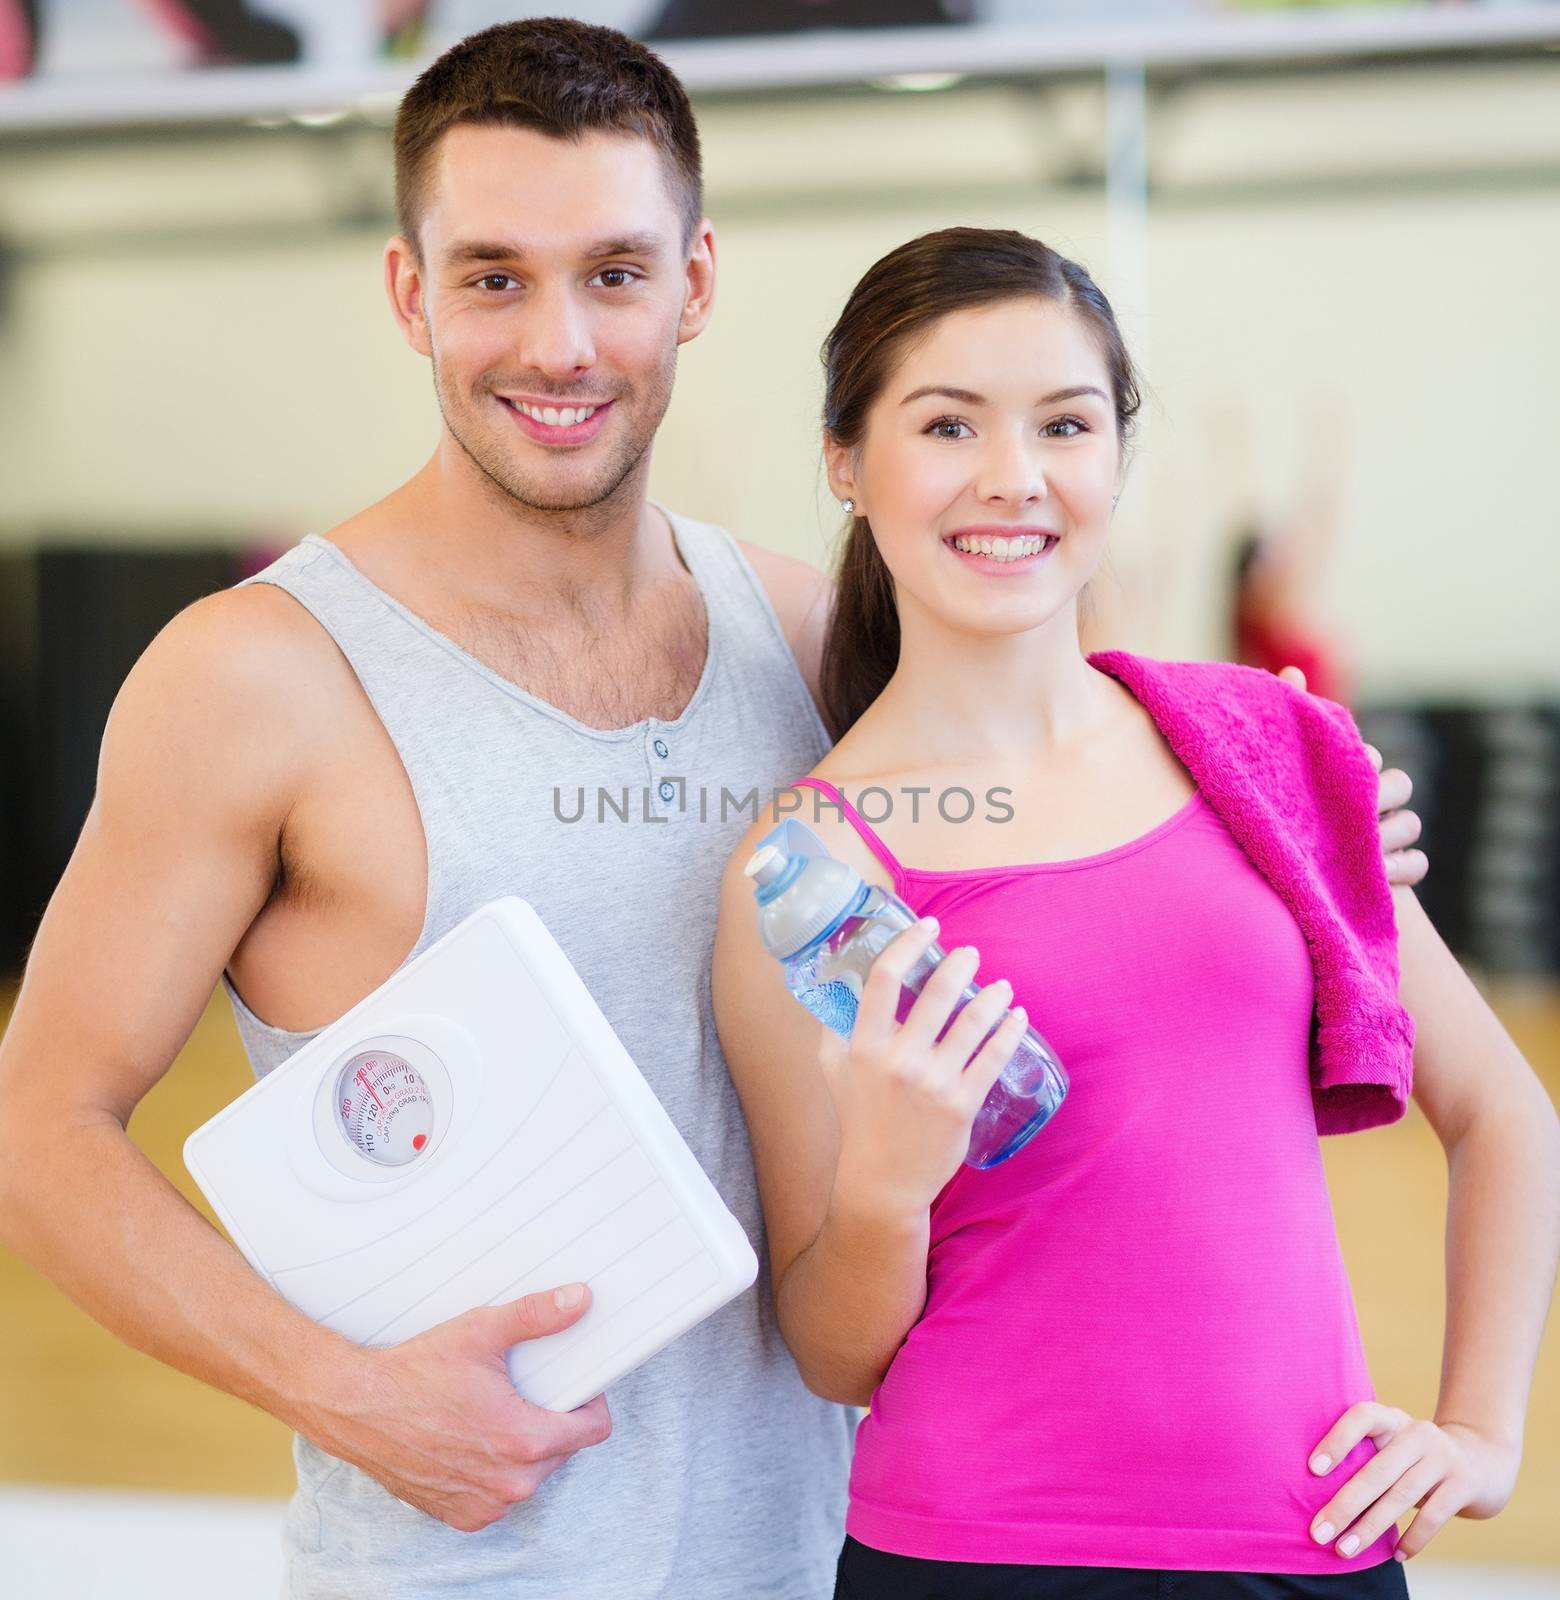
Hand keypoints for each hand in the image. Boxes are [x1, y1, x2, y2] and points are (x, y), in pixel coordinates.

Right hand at [305, 1284, 612, 1531]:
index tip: (572, 1384)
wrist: (355, 1408)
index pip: (593, 1431)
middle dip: (552, 1420)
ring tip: (493, 1413)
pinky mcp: (460, 1516)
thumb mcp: (480, 1331)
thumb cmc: (415, 1371)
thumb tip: (581, 1299)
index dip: (589, 1401)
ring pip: (532, 1475)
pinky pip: (499, 1495)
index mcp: (522, 1441)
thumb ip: (537, 1315)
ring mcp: (483, 1505)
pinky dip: (494, 1472)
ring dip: (523, 1448)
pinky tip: (472, 1441)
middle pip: (563, 1450)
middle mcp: (508, 1485)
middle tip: (521, 1391)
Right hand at [821, 916, 1027, 1212]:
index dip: (909, 944)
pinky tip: (1016, 1018)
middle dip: (959, 964)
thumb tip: (839, 982)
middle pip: (936, 994)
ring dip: (991, 996)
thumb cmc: (858, 1120)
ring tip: (1001, 986)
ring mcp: (934, 1082)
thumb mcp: (833, 1069)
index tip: (928, 927)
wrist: (882, 1181)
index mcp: (865, 1045)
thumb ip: (835, 1026)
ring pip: (972, 1024)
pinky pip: (992, 1058)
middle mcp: (900, 1060)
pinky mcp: (962, 1104)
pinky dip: (1009, 1032)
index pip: (886, 979)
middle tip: (970, 953)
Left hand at [1278, 664, 1427, 887]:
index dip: (1358, 763)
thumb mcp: (1278, 767)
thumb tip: (1291, 673)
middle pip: (1401, 785)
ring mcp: (1385, 837)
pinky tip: (1377, 875)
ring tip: (1362, 847)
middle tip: (1354, 811)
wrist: (1272, 874)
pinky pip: (1419, 865)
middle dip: (1381, 796)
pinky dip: (1403, 869)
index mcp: (1345, 773)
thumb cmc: (1278, 812)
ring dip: (1390, 834)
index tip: (1340, 773)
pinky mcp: (1392, 873)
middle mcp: (1371, 802)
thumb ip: (1288, 721)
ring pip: (1412, 824)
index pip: (1368, 757)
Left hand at [1306, 1401, 1519, 1562]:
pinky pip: (1433, 1516)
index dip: (1337, 1440)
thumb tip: (1314, 1495)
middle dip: (1344, 1505)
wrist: (1482, 1458)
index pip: (1361, 1417)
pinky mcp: (1464, 1484)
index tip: (1312, 1469)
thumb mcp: (1393, 1445)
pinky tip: (1395, 1556)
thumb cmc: (1416, 1457)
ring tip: (1344, 1550)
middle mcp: (1416, 1433)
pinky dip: (1413, 1538)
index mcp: (1391, 1419)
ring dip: (1369, 1527)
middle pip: (1375, 1471)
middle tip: (1318, 1532)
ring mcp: (1443, 1457)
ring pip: (1400, 1496)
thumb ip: (1364, 1457)